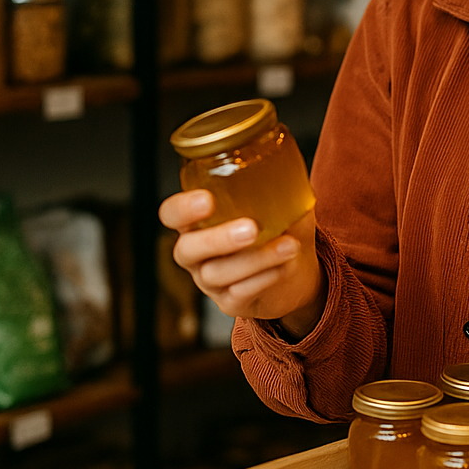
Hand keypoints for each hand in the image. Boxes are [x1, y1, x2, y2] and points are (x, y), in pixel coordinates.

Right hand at [160, 190, 325, 338]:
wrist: (297, 274)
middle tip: (251, 229)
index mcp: (197, 221)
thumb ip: (280, 185)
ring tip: (289, 245)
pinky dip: (265, 277)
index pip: (171, 213)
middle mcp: (195, 252)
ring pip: (219, 273)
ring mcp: (209, 281)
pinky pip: (240, 293)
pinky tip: (286, 265)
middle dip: (217, 239)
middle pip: (187, 249)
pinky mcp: (229, 303)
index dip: (182, 208)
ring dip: (256, 259)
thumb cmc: (281, 229)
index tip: (208, 199)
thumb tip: (290, 165)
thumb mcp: (282, 203)